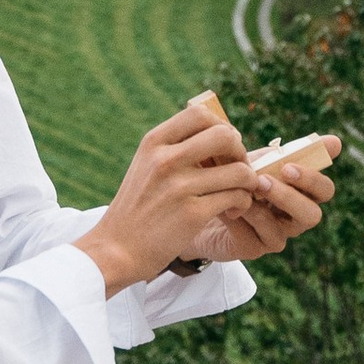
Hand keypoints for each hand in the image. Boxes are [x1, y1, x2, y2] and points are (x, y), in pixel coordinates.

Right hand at [78, 97, 311, 296]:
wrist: (117, 249)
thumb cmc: (138, 206)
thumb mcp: (146, 165)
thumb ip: (175, 146)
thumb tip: (220, 129)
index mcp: (154, 142)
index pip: (200, 113)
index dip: (221, 126)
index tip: (223, 146)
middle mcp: (165, 160)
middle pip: (225, 136)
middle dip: (240, 152)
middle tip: (236, 169)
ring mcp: (179, 187)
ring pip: (239, 170)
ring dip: (247, 182)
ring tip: (238, 194)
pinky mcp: (192, 214)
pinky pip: (237, 197)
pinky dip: (242, 204)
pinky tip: (232, 212)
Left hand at [180, 133, 336, 272]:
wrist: (199, 199)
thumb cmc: (236, 177)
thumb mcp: (257, 161)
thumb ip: (288, 152)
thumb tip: (337, 141)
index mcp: (300, 193)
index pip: (324, 190)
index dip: (314, 178)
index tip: (289, 165)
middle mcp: (293, 218)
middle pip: (313, 215)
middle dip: (291, 196)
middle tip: (270, 177)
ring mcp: (276, 235)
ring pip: (283, 231)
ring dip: (265, 206)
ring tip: (248, 187)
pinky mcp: (254, 248)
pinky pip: (255, 236)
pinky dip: (243, 216)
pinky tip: (228, 203)